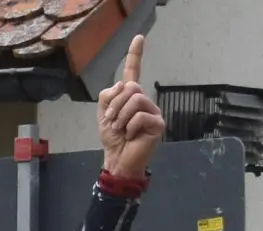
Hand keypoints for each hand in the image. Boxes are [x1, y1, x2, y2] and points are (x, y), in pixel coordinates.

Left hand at [97, 35, 164, 180]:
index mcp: (130, 97)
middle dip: (116, 105)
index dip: (135, 55)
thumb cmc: (113, 139)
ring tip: (121, 130)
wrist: (118, 160)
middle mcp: (144, 101)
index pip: (133, 72)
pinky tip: (131, 136)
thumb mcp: (103, 115)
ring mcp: (153, 111)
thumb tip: (122, 85)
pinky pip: (140, 116)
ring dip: (121, 116)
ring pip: (136, 99)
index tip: (138, 37)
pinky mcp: (158, 123)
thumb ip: (108, 97)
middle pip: (131, 87)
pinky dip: (130, 127)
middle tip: (112, 122)